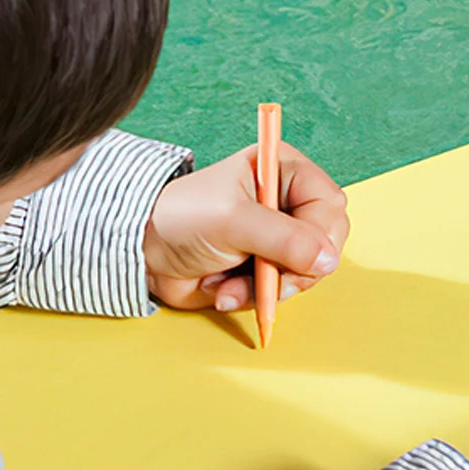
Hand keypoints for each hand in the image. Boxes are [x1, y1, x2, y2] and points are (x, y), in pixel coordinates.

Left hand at [143, 145, 348, 313]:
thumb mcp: (235, 221)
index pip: (328, 204)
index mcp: (285, 171)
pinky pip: (278, 289)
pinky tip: (224, 292)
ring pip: (305, 271)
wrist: (139, 252)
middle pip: (325, 241)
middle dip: (297, 268)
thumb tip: (329, 260)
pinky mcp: (262, 266)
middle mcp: (286, 202)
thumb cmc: (183, 217)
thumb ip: (285, 239)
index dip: (323, 235)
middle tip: (271, 281)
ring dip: (270, 288)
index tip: (306, 261)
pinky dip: (253, 298)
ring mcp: (276, 236)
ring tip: (233, 288)